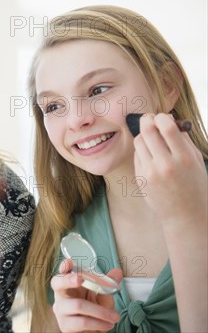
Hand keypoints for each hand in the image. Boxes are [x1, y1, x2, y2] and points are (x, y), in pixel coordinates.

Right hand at [51, 259, 121, 331]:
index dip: (63, 267)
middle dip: (68, 280)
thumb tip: (117, 271)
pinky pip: (82, 322)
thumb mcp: (103, 296)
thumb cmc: (95, 311)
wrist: (95, 331)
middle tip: (80, 280)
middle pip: (57, 284)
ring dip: (99, 311)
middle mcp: (61, 296)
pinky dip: (98, 323)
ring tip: (114, 316)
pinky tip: (108, 324)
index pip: (62, 273)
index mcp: (68, 285)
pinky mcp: (65, 326)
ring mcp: (61, 311)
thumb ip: (108, 284)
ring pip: (77, 305)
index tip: (69, 262)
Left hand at [133, 113, 206, 227]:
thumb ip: (183, 140)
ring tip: (153, 139)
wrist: (186, 214)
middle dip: (147, 120)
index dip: (162, 117)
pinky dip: (143, 150)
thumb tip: (169, 120)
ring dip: (144, 135)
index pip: (167, 127)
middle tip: (149, 118)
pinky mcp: (140, 178)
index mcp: (184, 158)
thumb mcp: (196, 160)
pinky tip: (151, 155)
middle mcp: (165, 165)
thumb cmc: (194, 184)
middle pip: (147, 131)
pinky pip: (137, 155)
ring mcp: (150, 172)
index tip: (163, 118)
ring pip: (139, 141)